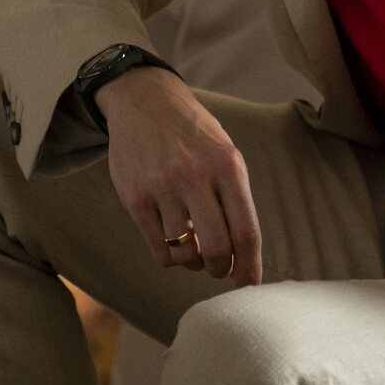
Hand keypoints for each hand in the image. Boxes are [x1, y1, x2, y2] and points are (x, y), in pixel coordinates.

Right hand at [95, 65, 263, 286]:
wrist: (143, 100)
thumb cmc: (192, 132)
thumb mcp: (224, 152)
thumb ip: (234, 196)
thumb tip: (240, 252)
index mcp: (227, 166)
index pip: (246, 231)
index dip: (250, 266)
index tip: (248, 284)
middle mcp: (195, 176)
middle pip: (217, 248)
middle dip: (222, 269)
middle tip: (220, 269)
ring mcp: (162, 187)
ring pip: (184, 253)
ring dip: (194, 263)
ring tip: (194, 252)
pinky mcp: (134, 197)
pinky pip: (158, 249)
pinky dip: (169, 257)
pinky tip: (172, 245)